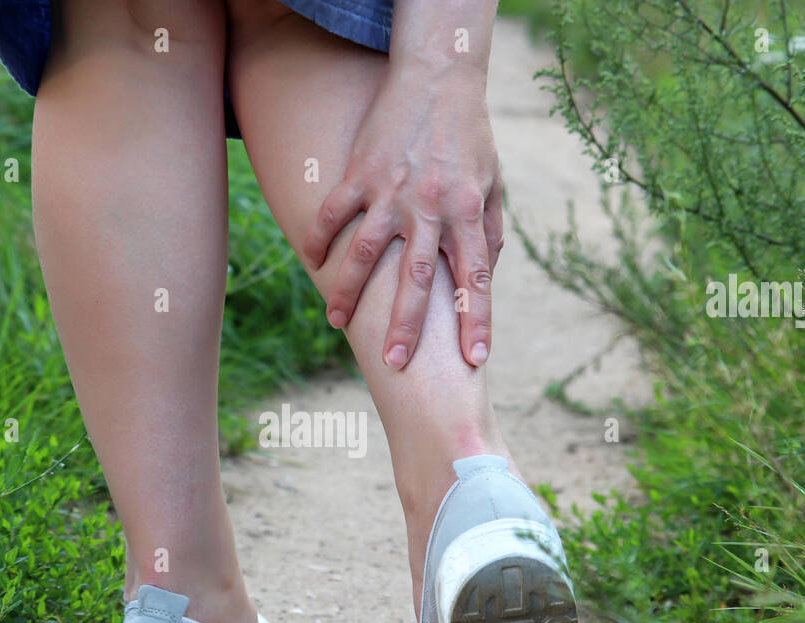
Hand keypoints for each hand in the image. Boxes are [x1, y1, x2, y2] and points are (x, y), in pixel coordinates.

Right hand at [300, 66, 503, 368]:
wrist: (440, 77)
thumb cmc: (470, 137)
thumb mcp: (493, 184)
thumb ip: (489, 231)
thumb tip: (484, 274)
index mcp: (468, 212)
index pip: (475, 278)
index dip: (476, 319)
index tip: (474, 358)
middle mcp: (430, 206)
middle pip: (417, 277)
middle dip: (407, 324)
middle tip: (396, 363)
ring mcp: (391, 190)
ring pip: (365, 251)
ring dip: (349, 291)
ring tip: (336, 322)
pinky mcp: (361, 172)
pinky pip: (334, 212)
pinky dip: (319, 238)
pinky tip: (311, 263)